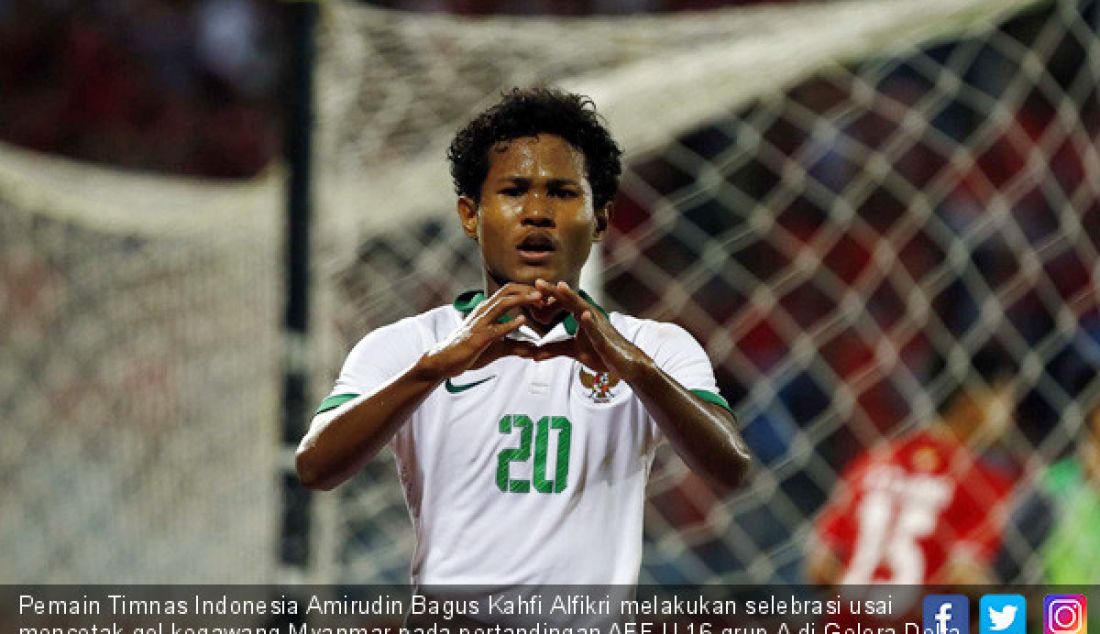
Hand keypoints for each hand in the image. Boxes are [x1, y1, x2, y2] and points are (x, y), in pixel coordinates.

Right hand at [421, 283, 540, 377]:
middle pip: (507, 291)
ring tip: (538, 299)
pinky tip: (523, 321)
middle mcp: (483, 311)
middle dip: (527, 290)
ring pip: (502, 304)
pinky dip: (510, 324)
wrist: (444, 360)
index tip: (544, 295)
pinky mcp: (478, 338)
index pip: (508, 291)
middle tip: (546, 293)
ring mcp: (480, 323)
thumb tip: (533, 349)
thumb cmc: (469, 351)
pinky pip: (495, 328)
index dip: (527, 291)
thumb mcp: (497, 348)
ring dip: (522, 299)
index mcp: (487, 309)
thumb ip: (515, 346)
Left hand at [530, 279, 649, 379]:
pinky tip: (584, 314)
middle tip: (538, 282)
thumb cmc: (601, 353)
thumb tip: (534, 354)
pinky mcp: (605, 340)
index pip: (563, 302)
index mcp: (582, 316)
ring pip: (583, 309)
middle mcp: (590, 316)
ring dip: (572, 298)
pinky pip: (597, 330)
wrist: (625, 365)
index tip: (532, 289)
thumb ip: (554, 349)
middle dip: (555, 291)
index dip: (548, 296)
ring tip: (560, 287)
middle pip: (570, 300)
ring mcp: (599, 326)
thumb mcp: (573, 351)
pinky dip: (590, 322)